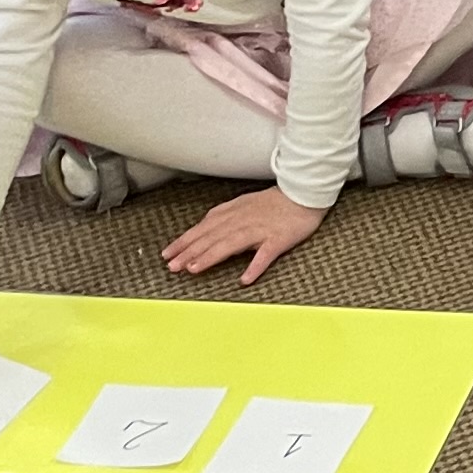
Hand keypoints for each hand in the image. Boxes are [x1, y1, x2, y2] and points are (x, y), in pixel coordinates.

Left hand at [160, 184, 322, 282]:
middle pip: (211, 237)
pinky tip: (244, 279)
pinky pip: (265, 255)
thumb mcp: (244, 203)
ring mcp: (260, 230)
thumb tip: (205, 227)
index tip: (168, 254)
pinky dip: (254, 267)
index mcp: (233, 213)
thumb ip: (224, 216)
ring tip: (194, 269)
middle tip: (172, 266)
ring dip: (210, 256)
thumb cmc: (276, 202)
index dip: (184, 242)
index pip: (203, 229)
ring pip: (230, 244)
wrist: (304, 194)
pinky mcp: (279, 239)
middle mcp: (242, 221)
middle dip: (189, 252)